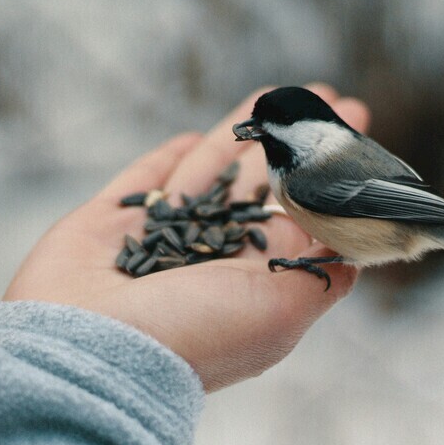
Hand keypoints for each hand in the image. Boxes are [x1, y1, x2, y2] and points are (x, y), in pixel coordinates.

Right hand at [4, 84, 371, 390]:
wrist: (87, 350)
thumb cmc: (191, 332)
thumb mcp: (279, 311)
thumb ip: (319, 276)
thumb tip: (351, 256)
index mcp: (250, 282)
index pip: (298, 214)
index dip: (325, 174)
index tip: (356, 132)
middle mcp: (206, 261)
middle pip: (257, 187)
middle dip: (291, 143)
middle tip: (324, 100)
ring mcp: (153, 242)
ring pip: (203, 174)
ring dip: (237, 134)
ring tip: (271, 95)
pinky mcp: (104, 226)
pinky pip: (140, 184)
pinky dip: (163, 161)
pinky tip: (189, 137)